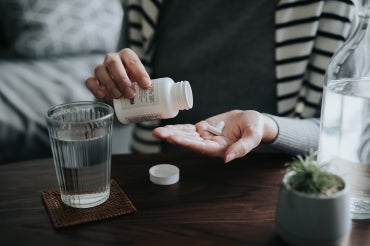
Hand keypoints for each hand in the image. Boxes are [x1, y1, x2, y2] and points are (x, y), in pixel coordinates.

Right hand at [86, 48, 151, 103]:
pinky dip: (95, 88)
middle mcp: (112, 59)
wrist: (123, 92)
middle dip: (122, 79)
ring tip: (118, 97)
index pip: (132, 60)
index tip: (146, 86)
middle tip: (130, 94)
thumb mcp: (143, 83)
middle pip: (113, 63)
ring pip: (100, 70)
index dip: (139, 72)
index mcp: (127, 56)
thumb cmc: (136, 85)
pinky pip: (90, 81)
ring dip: (109, 84)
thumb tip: (162, 97)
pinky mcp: (93, 80)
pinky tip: (103, 95)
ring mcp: (101, 68)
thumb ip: (149, 87)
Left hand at [153, 110, 277, 162]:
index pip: (201, 147)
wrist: (251, 121)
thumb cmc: (254, 129)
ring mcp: (205, 136)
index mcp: (220, 149)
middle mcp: (209, 145)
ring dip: (171, 133)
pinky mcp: (203, 128)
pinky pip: (188, 128)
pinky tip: (166, 127)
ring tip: (157, 131)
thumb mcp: (253, 136)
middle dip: (173, 137)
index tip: (174, 139)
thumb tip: (228, 159)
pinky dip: (178, 127)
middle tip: (158, 133)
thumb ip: (242, 148)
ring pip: (186, 135)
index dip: (187, 143)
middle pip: (189, 142)